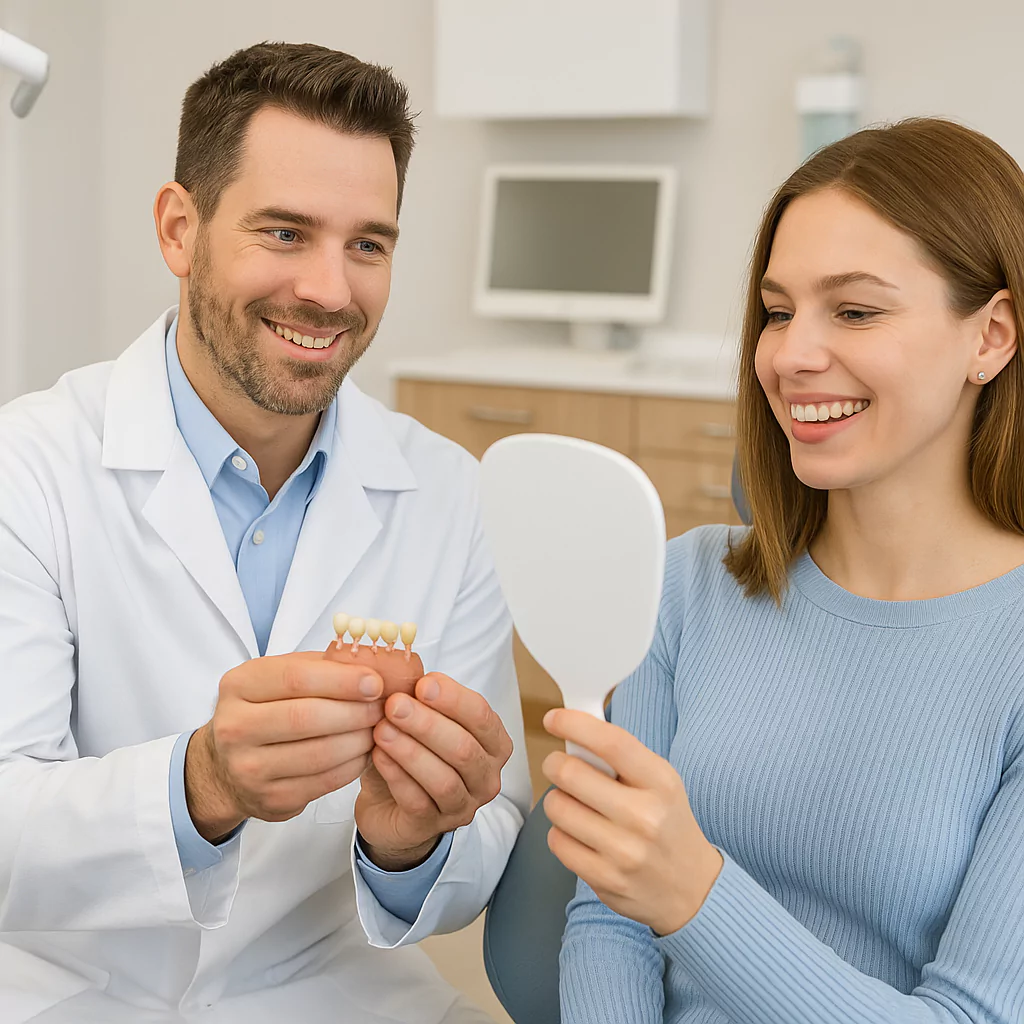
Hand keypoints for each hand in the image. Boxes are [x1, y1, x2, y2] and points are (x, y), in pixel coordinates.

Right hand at [185, 652, 383, 840]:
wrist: (225, 766)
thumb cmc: (263, 711)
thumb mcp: (277, 676)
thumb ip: (320, 666)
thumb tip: (371, 663)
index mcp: (239, 686)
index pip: (295, 678)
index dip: (341, 680)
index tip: (374, 682)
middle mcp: (236, 727)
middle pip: (307, 717)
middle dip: (355, 711)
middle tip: (383, 707)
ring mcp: (249, 768)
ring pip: (320, 754)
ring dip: (360, 740)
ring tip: (378, 728)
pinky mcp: (270, 799)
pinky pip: (325, 782)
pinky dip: (353, 765)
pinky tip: (364, 752)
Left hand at [355, 672, 512, 870]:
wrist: (390, 806)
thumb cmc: (412, 755)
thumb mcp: (423, 722)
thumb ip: (421, 700)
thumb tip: (405, 671)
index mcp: (493, 743)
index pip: (482, 717)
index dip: (453, 699)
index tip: (422, 683)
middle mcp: (486, 777)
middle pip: (464, 749)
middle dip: (427, 723)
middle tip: (394, 704)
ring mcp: (463, 806)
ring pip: (443, 779)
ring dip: (410, 751)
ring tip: (381, 730)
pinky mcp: (433, 828)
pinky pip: (418, 802)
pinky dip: (396, 776)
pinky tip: (377, 756)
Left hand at [541, 708, 722, 936]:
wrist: (692, 888)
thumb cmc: (668, 824)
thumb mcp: (660, 782)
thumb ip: (621, 757)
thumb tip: (574, 730)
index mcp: (661, 782)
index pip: (611, 742)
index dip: (574, 724)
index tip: (553, 719)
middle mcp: (644, 816)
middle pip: (571, 774)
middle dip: (555, 764)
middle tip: (558, 766)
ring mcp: (623, 851)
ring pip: (557, 807)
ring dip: (557, 800)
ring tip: (575, 804)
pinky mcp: (604, 879)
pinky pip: (557, 841)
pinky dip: (561, 833)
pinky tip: (579, 833)